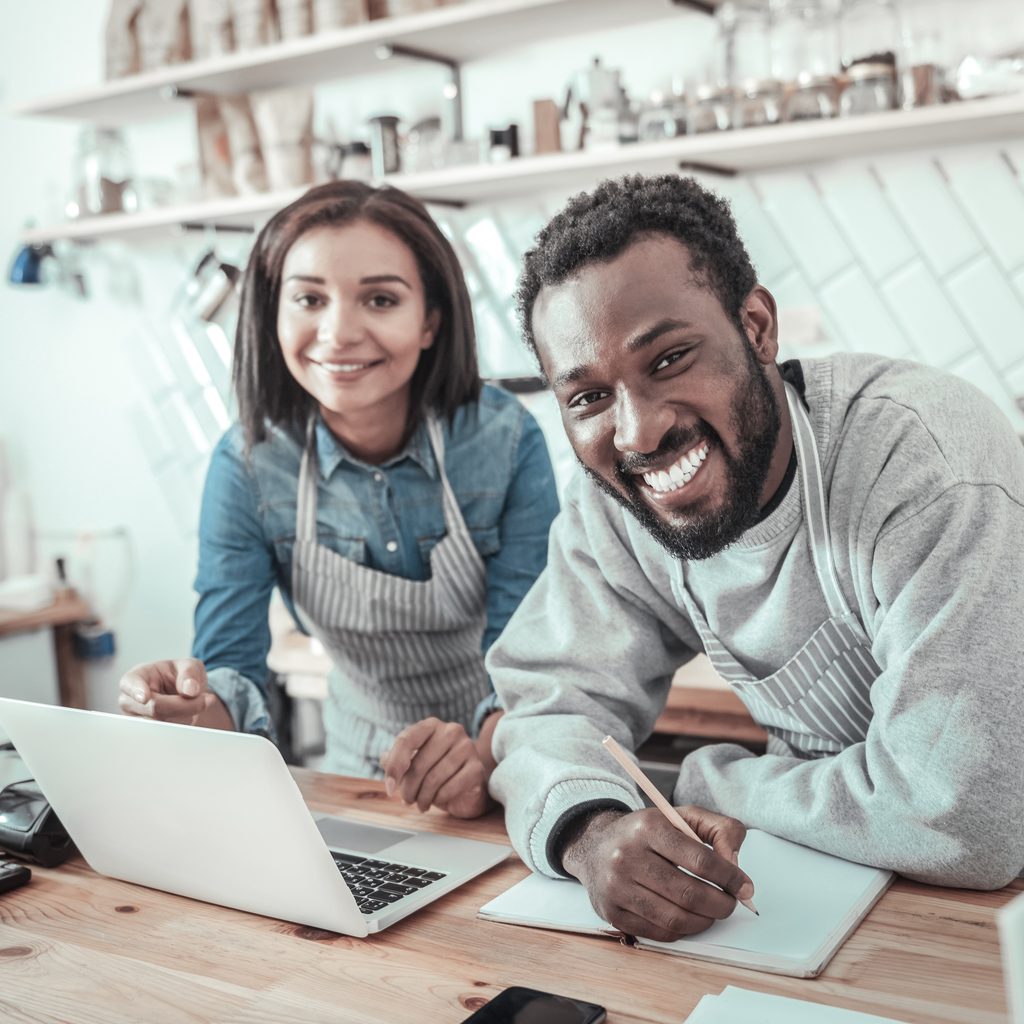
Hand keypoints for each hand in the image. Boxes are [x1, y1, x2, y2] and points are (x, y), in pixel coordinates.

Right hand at [118, 658, 232, 728]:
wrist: (184, 693)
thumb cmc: (180, 676)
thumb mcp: (190, 666)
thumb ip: (190, 673)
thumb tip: (190, 690)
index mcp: (136, 677)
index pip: (130, 683)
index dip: (137, 691)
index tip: (145, 697)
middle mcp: (130, 700)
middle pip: (154, 708)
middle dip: (183, 705)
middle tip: (205, 700)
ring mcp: (137, 720)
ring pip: (162, 725)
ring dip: (185, 717)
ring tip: (196, 704)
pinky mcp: (147, 735)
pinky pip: (166, 736)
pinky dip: (183, 726)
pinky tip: (189, 716)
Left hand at [380, 716, 494, 818]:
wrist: (467, 786)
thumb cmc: (436, 771)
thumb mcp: (413, 763)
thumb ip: (395, 759)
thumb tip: (385, 759)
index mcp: (431, 725)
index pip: (406, 740)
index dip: (394, 766)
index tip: (389, 788)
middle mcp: (450, 731)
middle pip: (418, 763)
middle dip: (408, 788)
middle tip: (407, 800)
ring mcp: (466, 747)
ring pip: (434, 778)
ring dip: (423, 797)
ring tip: (421, 804)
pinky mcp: (476, 767)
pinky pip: (450, 787)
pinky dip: (440, 799)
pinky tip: (438, 801)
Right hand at [560, 805, 753, 941]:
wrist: (595, 845)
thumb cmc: (647, 833)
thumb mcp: (682, 817)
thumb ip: (719, 830)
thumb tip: (735, 864)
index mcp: (648, 827)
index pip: (700, 860)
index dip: (730, 877)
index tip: (745, 886)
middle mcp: (627, 856)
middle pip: (689, 894)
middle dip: (721, 905)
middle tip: (730, 904)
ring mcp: (617, 887)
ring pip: (675, 919)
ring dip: (704, 921)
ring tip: (711, 912)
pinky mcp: (612, 912)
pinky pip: (658, 932)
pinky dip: (681, 930)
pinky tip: (686, 917)